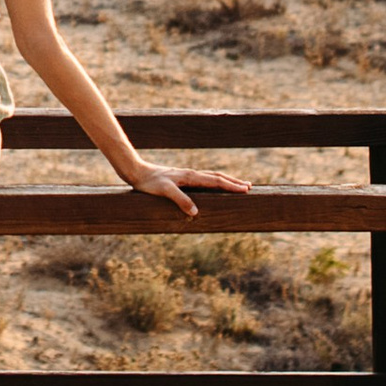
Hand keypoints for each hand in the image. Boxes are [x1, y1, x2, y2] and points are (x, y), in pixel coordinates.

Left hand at [109, 152, 251, 220]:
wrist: (137, 172)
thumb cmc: (149, 183)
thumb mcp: (165, 192)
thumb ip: (180, 200)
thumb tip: (196, 212)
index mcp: (190, 176)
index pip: (215, 181)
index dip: (231, 186)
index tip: (245, 189)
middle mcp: (191, 174)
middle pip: (217, 177)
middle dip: (233, 182)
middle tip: (249, 187)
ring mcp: (187, 175)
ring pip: (211, 176)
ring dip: (225, 180)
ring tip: (237, 184)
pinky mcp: (182, 178)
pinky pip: (203, 179)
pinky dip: (214, 181)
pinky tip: (214, 185)